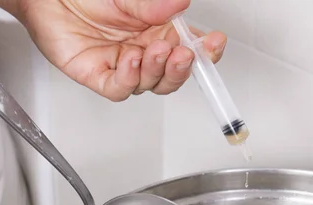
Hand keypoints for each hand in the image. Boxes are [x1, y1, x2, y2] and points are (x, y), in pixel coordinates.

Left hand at [17, 0, 226, 100]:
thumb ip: (155, 4)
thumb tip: (181, 3)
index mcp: (157, 30)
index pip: (190, 49)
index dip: (206, 52)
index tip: (214, 44)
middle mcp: (142, 50)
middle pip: (172, 75)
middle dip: (182, 69)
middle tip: (184, 54)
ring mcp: (122, 65)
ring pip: (149, 84)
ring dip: (156, 70)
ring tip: (152, 50)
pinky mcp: (98, 75)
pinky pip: (118, 88)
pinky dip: (129, 78)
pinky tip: (131, 60)